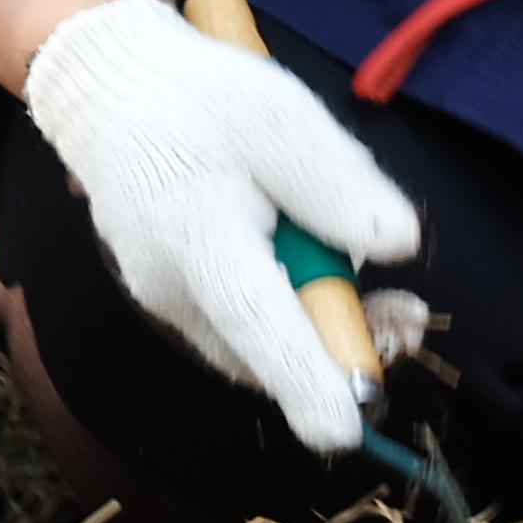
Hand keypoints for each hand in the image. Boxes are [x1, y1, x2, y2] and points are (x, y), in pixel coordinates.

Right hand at [18, 0, 419, 454]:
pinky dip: (290, 311)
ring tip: (383, 289)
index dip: (305, 378)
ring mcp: (169, 302)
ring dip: (322, 326)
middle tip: (411, 317)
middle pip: (268, 349)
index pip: (257, 323)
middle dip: (344, 344)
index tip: (341, 430)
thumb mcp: (283, 117)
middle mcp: (174, 290)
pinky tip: (322, 266)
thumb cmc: (199, 98)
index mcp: (199, 239)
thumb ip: (339, 185)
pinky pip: (244, 323)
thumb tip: (398, 245)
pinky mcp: (176, 298)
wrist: (111, 93)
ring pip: (259, 342)